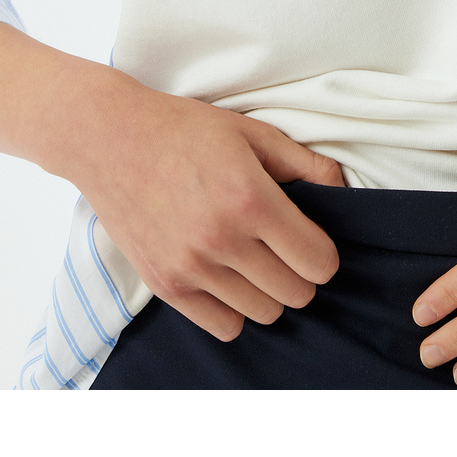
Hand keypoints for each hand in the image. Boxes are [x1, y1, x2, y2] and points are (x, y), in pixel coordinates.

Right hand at [65, 73, 346, 341]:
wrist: (112, 139)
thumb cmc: (186, 130)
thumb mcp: (252, 132)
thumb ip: (304, 163)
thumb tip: (344, 189)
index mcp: (251, 199)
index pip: (317, 261)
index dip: (325, 254)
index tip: (314, 241)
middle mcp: (222, 240)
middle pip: (295, 293)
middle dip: (301, 273)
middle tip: (286, 249)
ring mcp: (191, 268)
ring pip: (263, 313)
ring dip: (269, 292)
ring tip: (256, 261)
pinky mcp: (164, 286)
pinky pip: (223, 327)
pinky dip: (235, 310)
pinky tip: (229, 279)